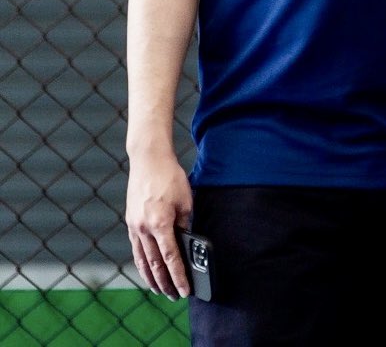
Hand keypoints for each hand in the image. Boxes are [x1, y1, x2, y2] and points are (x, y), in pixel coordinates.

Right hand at [125, 151, 193, 299]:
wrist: (148, 160)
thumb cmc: (171, 178)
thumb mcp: (185, 200)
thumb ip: (184, 223)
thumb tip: (185, 242)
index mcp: (161, 223)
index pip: (171, 258)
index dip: (178, 276)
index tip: (184, 290)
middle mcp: (144, 229)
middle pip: (155, 264)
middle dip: (165, 283)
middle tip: (173, 295)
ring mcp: (134, 227)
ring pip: (142, 260)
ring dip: (151, 278)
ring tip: (159, 290)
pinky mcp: (130, 222)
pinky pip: (136, 249)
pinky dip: (142, 263)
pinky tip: (147, 270)